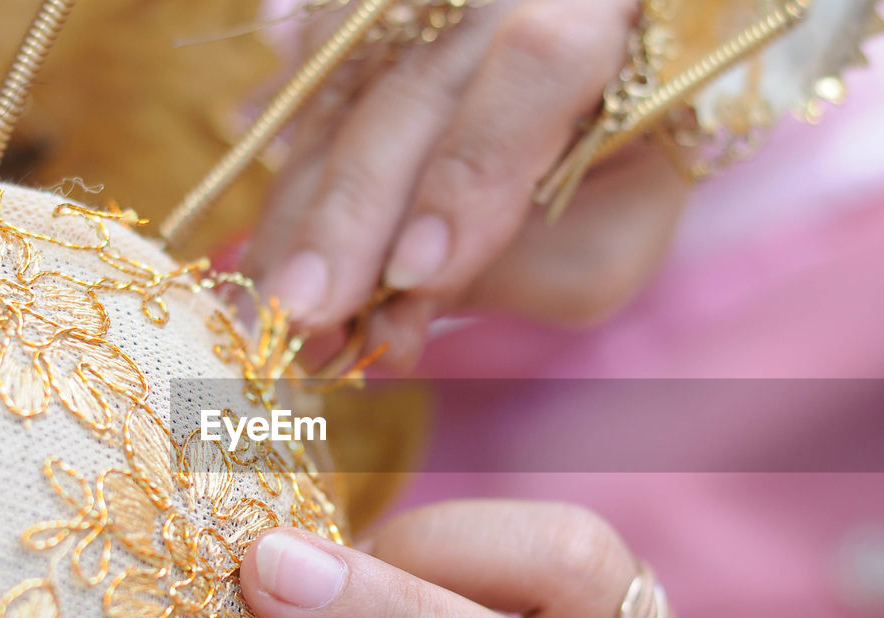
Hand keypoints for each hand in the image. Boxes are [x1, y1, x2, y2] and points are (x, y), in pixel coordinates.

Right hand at [246, 0, 688, 367]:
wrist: (605, 101)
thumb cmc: (612, 184)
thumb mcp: (606, 243)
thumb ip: (518, 276)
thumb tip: (390, 321)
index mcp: (606, 14)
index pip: (540, 68)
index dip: (466, 175)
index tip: (414, 273)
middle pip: (414, 84)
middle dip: (349, 212)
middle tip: (300, 311)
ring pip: (340, 88)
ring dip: (298, 210)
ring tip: (273, 307)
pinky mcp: (364, 12)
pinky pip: (304, 79)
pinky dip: (284, 172)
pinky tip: (270, 248)